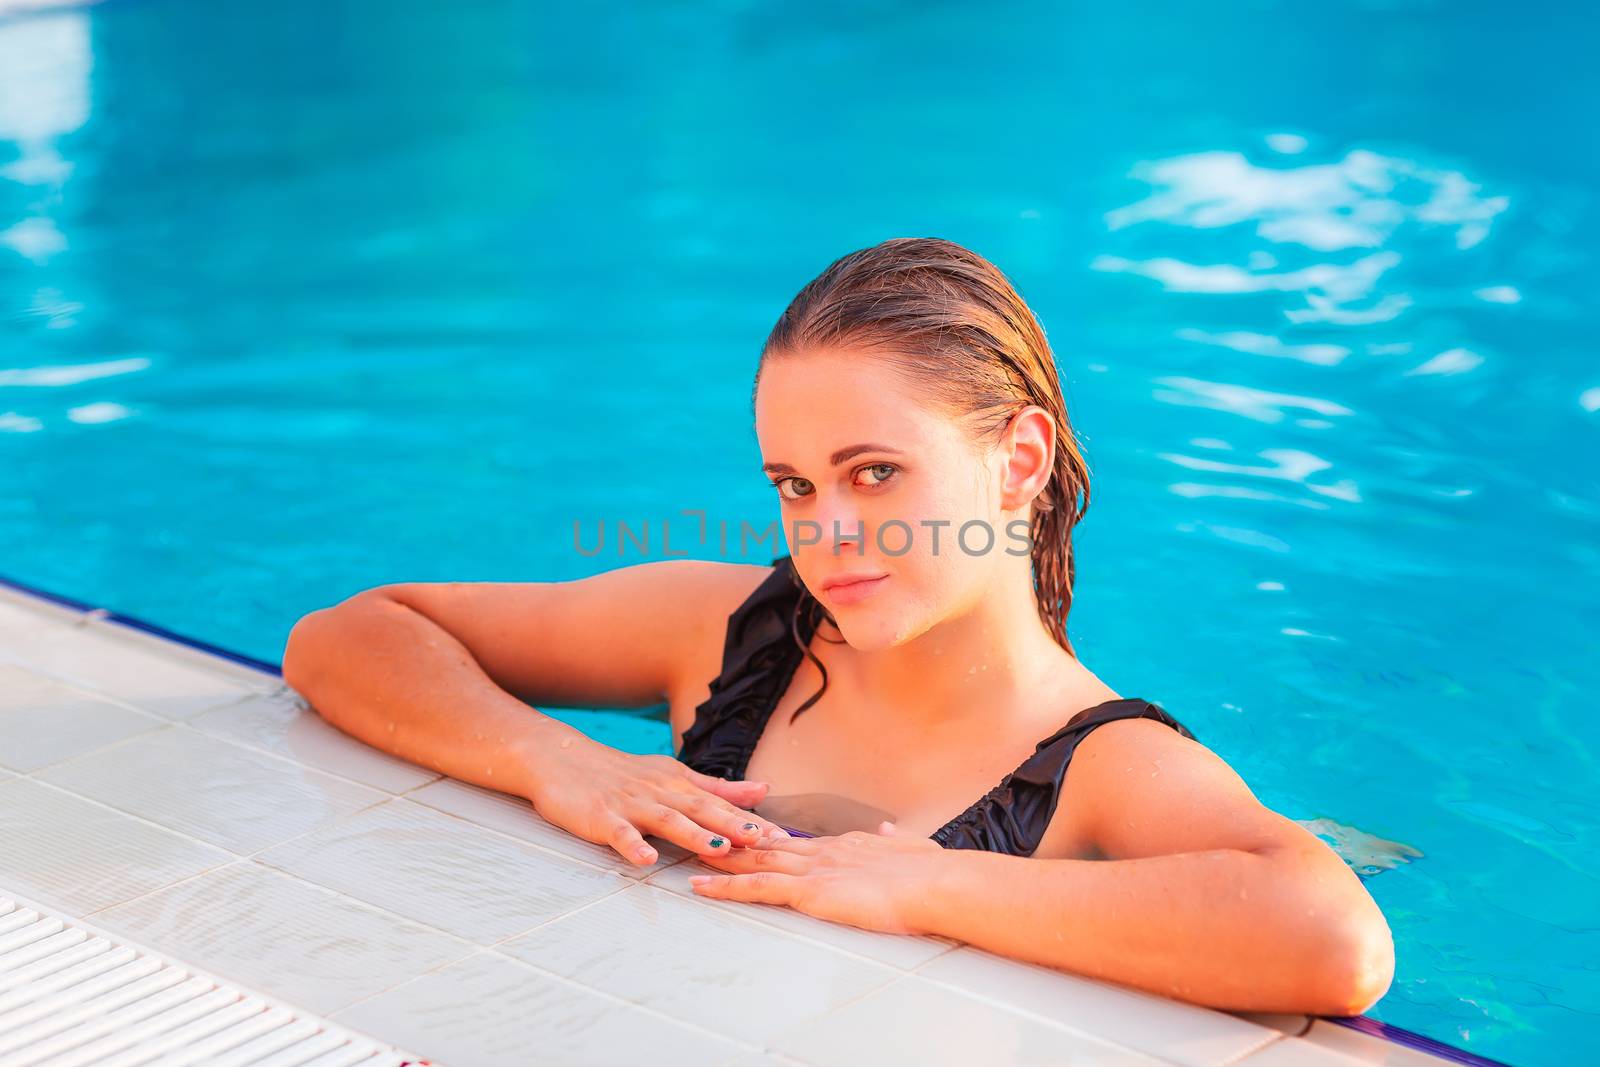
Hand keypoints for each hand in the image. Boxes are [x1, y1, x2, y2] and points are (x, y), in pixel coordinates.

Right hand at [524, 737, 791, 866]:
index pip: (722, 804)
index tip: (786, 838)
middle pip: (703, 810)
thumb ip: (718, 787)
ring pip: (667, 819)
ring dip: (694, 835)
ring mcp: (631, 804)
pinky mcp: (601, 816)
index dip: (754, 821)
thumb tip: (763, 790)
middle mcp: (660, 791)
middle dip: (737, 827)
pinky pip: (619, 832)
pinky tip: (646, 860)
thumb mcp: (672, 774)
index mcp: (679, 784)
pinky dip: (633, 845)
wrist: (562, 758)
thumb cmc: (620, 772)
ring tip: (720, 850)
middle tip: (768, 844)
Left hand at [687, 820, 947, 934]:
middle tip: (703, 834)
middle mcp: (823, 852)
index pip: (797, 842)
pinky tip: (701, 889)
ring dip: (719, 859)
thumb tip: (886, 829)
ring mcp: (813, 869)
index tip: (746, 832)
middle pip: (767, 844)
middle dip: (733, 840)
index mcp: (845, 847)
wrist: (936, 885)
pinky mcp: (809, 891)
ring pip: (754, 861)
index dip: (767, 837)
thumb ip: (894, 841)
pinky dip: (726, 888)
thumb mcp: (911, 849)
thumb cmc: (932, 875)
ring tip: (688, 853)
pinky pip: (757, 888)